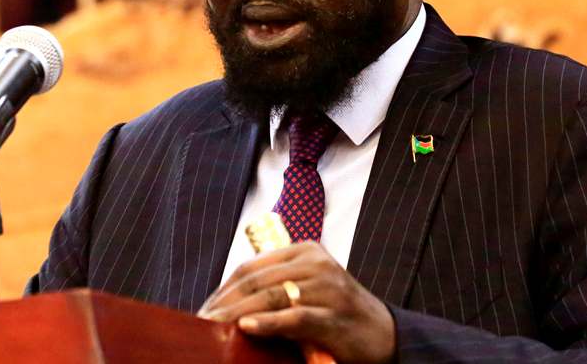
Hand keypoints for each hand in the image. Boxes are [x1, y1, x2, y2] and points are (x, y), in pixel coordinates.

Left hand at [199, 242, 395, 363]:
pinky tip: (246, 327)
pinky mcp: (335, 315)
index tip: (204, 309)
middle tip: (201, 322)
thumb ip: (276, 287)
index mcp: (305, 251)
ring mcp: (327, 288)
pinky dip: (268, 322)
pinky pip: (295, 317)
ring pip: (272, 297)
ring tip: (213, 327)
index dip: (224, 289)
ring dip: (237, 314)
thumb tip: (228, 304)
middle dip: (225, 303)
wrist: (385, 334)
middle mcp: (316, 264)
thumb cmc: (337, 314)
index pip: (252, 268)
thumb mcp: (307, 290)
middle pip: (257, 281)